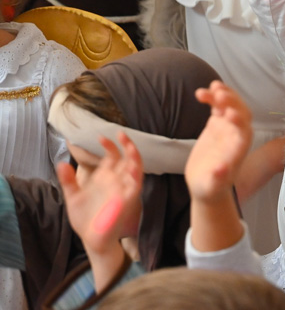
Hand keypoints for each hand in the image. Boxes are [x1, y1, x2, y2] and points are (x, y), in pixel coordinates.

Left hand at [57, 134, 142, 256]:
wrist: (91, 239)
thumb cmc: (85, 218)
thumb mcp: (73, 197)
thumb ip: (68, 181)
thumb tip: (61, 163)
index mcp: (105, 178)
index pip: (113, 156)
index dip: (109, 145)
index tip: (100, 137)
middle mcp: (116, 181)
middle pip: (128, 158)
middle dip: (127, 145)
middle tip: (121, 133)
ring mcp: (123, 190)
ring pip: (136, 169)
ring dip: (135, 157)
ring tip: (131, 147)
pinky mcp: (127, 201)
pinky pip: (135, 186)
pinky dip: (136, 176)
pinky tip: (133, 167)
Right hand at [185, 81, 252, 205]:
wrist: (206, 184)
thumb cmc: (210, 188)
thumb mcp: (211, 187)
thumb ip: (217, 179)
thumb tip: (221, 169)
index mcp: (239, 149)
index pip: (244, 132)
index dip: (240, 122)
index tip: (230, 114)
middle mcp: (237, 135)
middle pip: (241, 113)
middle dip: (233, 103)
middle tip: (219, 95)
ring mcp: (228, 127)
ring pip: (231, 105)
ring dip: (224, 94)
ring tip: (211, 87)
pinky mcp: (218, 123)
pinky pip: (218, 106)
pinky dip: (213, 97)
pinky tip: (201, 93)